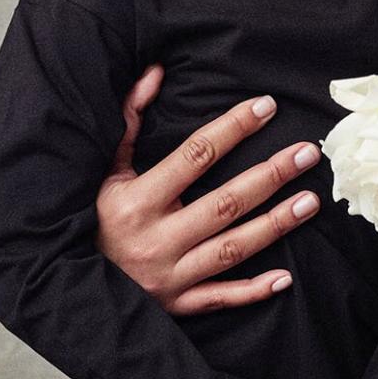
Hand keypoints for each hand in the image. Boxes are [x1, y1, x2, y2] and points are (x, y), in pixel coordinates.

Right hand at [96, 64, 322, 313]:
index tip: (267, 106)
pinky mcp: (175, 306)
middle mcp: (155, 240)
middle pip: (225, 203)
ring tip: (311, 201)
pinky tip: (286, 277)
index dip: (233, 128)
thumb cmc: (93, 217)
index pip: (195, 155)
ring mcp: (169, 277)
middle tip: (307, 153)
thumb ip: (130, 118)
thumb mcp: (105, 169)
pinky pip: (219, 299)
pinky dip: (252, 290)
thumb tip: (155, 71)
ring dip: (275, 225)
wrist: (66, 287)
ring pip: (232, 250)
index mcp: (136, 201)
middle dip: (270, 175)